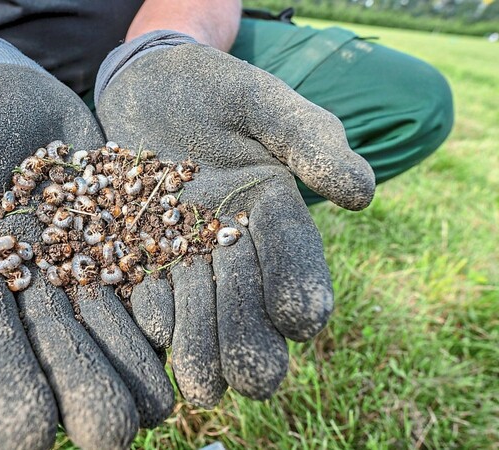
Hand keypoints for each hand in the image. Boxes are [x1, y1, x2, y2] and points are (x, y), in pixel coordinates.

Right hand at [0, 64, 172, 448]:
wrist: (27, 95)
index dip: (3, 391)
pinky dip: (171, 318)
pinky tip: (192, 342)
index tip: (26, 438)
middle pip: (59, 355)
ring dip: (136, 373)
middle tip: (112, 436)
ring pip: (113, 336)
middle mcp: (32, 294)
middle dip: (84, 396)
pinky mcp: (129, 252)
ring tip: (163, 404)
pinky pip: (153, 291)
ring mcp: (85, 276)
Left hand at [96, 43, 374, 405]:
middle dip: (250, 340)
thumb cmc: (217, 88)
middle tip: (255, 380)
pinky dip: (152, 313)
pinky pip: (146, 288)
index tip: (302, 319)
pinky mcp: (139, 251)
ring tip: (203, 386)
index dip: (300, 288)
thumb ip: (310, 140)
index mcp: (274, 213)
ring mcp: (184, 251)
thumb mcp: (266, 103)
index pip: (295, 259)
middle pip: (247, 300)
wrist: (149, 82)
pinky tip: (154, 334)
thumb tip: (359, 194)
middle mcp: (233, 244)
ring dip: (201, 347)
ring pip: (199, 308)